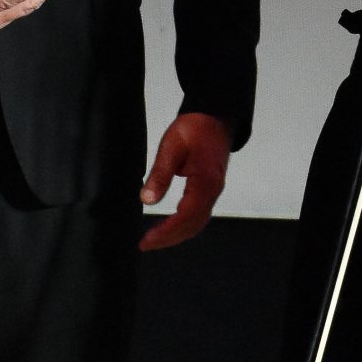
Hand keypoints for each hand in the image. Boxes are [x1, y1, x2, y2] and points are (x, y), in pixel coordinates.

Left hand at [139, 111, 232, 250]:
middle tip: (146, 245)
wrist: (215, 116)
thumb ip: (160, 174)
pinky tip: (170, 227)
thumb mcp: (171, 147)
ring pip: (197, 222)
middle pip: (193, 225)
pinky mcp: (210, 188)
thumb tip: (147, 200)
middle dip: (170, 238)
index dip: (166, 231)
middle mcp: (213, 191)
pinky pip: (199, 214)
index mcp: (205, 182)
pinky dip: (184, 225)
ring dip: (177, 235)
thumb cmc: (194, 128)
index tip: (147, 240)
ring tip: (155, 240)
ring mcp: (214, 191)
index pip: (185, 216)